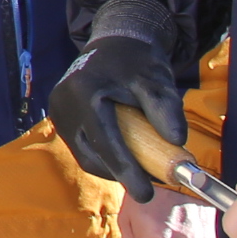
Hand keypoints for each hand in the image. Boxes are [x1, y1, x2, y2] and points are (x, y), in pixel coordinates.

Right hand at [47, 0, 188, 200]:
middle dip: (120, 174)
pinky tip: (125, 158)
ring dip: (112, 168)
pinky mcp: (62, 119)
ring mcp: (59, 113)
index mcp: (84, 91)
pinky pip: (83, 148)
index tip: (147, 193)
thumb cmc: (136, 62)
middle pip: (91, 154)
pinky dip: (104, 158)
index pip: (105, 140)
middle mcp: (64, 104)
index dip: (127, 170)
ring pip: (86, 156)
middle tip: (149, 187)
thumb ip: (166, 109)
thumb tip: (177, 142)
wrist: (113, 44)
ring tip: (140, 172)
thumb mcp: (157, 80)